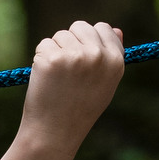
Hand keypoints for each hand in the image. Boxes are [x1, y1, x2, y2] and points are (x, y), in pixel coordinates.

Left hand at [0, 21, 124, 159]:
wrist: (55, 132)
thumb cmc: (80, 109)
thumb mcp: (105, 84)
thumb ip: (111, 56)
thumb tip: (116, 30)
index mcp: (115, 61)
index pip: (104, 28)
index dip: (90, 40)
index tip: (83, 57)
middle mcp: (97, 56)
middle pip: (80, 26)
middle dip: (71, 42)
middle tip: (68, 70)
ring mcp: (74, 56)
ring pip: (60, 35)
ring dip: (55, 51)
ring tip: (58, 78)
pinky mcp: (51, 59)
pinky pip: (44, 45)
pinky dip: (41, 59)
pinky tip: (46, 80)